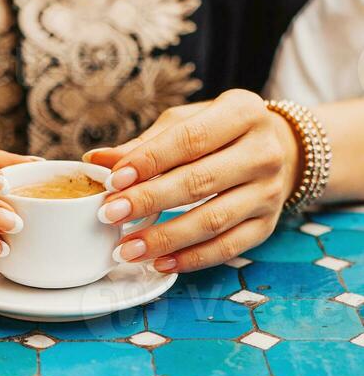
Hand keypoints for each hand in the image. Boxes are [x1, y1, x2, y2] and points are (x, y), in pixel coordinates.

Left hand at [85, 90, 302, 272]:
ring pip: (213, 220)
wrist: (279, 150)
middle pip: (200, 181)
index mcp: (243, 113)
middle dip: (150, 201)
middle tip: (110, 215)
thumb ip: (145, 144)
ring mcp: (269, 192)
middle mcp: (263, 152)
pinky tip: (160, 263)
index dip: (150, 161)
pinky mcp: (266, 225)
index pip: (191, 139)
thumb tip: (97, 160)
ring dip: (166, 238)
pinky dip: (191, 259)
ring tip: (128, 248)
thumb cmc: (219, 134)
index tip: (113, 180)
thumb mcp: (187, 124)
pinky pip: (227, 248)